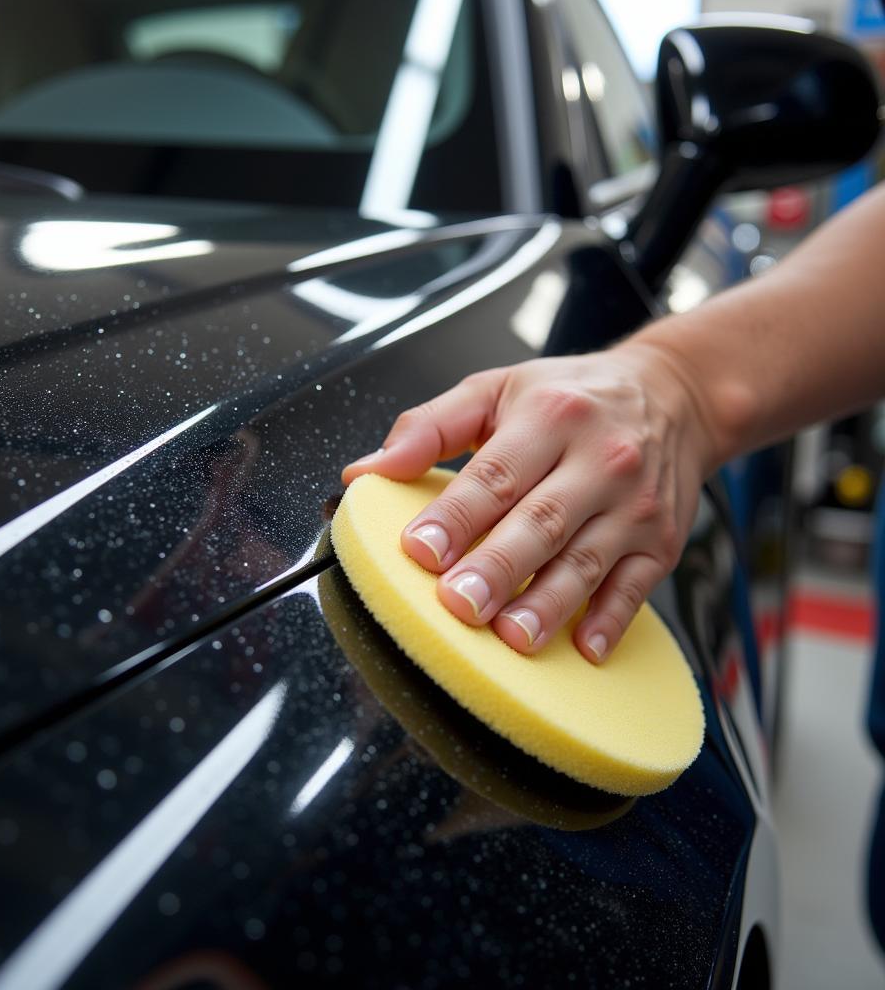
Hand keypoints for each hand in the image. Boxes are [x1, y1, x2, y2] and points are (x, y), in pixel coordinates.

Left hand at [341, 344, 717, 662]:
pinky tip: (584, 648)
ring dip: (548, 604)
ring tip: (511, 637)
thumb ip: (428, 428)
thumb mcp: (496, 389)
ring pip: (586, 561)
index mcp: (549, 417)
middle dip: (498, 567)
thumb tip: (365, 471)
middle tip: (459, 603)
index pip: (495, 473)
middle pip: (542, 521)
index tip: (420, 550)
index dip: (456, 515)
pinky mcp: (659, 543)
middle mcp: (599, 459)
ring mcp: (634, 505)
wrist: (672, 396)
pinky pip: (636, 587)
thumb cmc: (570, 397)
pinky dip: (611, 620)